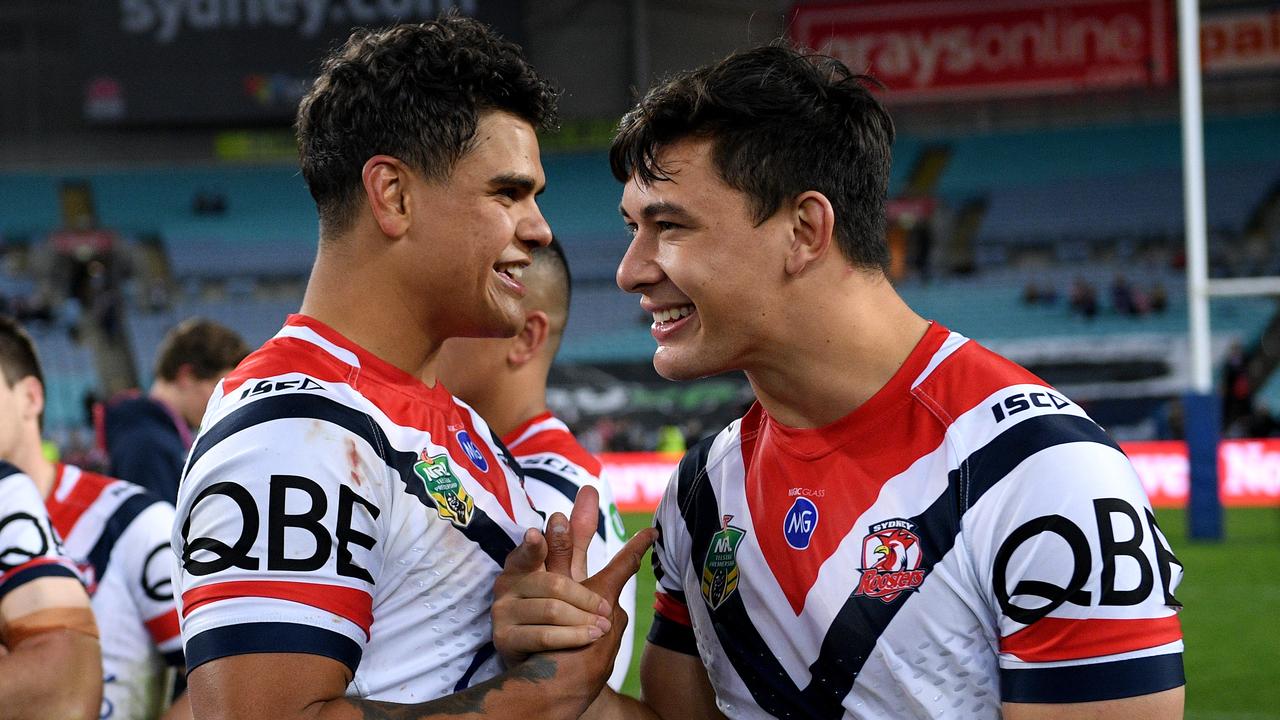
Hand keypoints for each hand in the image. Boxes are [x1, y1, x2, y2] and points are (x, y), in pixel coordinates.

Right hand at [493, 487, 655, 664]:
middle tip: (608, 608)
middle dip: (586, 597)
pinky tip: (591, 638)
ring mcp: (501, 612)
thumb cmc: (558, 605)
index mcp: (521, 563)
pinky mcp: (503, 639)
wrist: (547, 659)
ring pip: (551, 610)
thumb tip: (590, 489)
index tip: (538, 534)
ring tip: (604, 626)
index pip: (529, 550)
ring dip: (583, 620)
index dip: (534, 545)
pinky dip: (573, 636)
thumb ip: (577, 535)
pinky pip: (544, 635)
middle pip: (554, 584)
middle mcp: (506, 584)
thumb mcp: (568, 569)